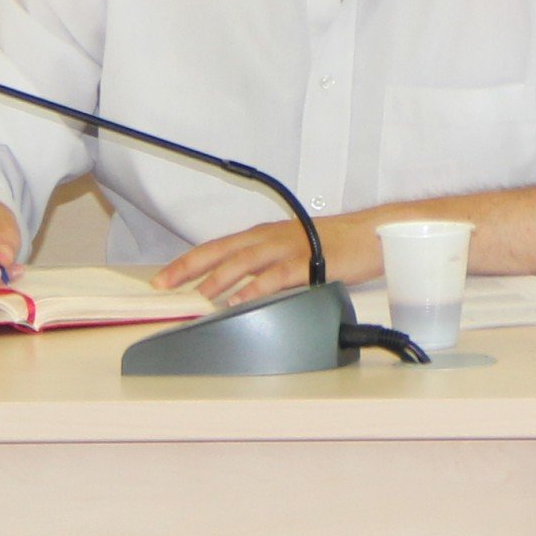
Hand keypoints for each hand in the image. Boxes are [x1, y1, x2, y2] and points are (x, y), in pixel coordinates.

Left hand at [159, 210, 368, 305]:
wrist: (372, 234)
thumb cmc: (336, 243)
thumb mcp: (292, 249)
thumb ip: (264, 265)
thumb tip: (237, 288)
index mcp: (265, 235)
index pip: (217, 246)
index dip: (188, 261)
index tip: (162, 277)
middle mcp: (271, 237)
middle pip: (221, 250)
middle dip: (189, 268)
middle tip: (163, 285)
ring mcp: (289, 247)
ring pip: (244, 261)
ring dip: (216, 279)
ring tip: (196, 297)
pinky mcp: (308, 261)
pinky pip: (275, 276)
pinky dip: (254, 288)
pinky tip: (239, 301)